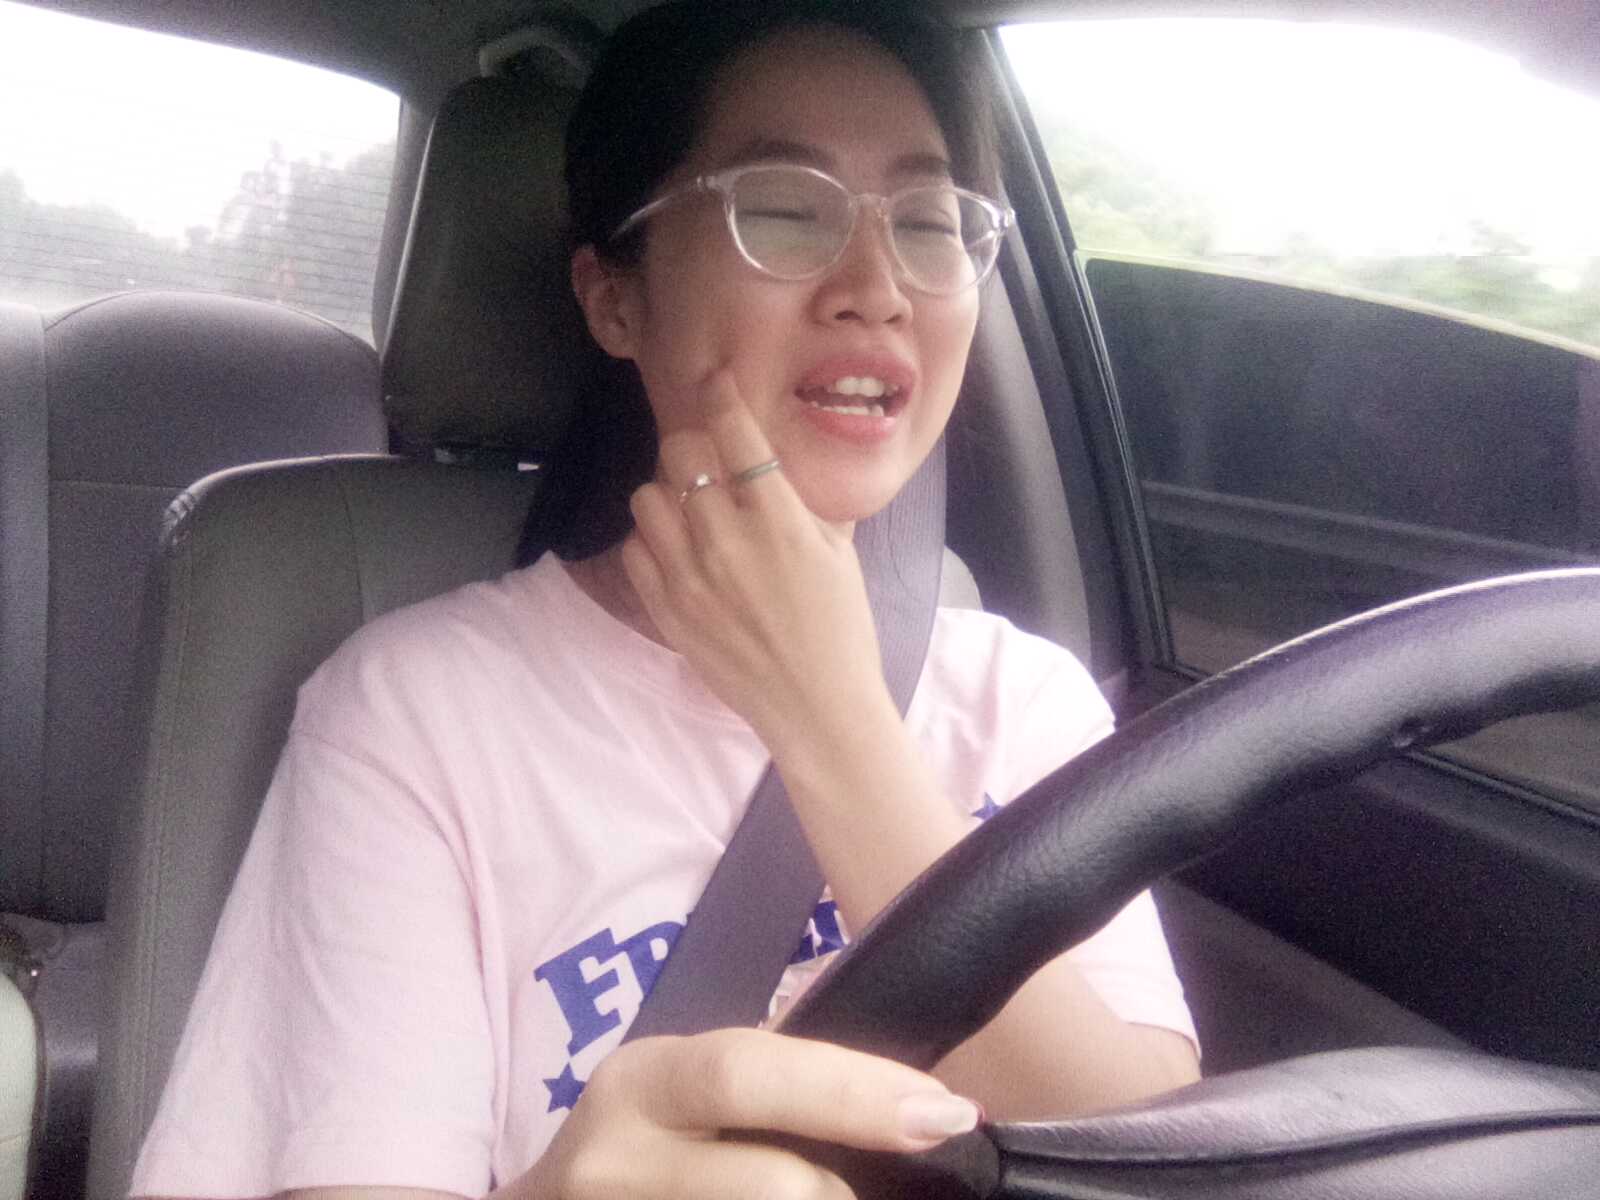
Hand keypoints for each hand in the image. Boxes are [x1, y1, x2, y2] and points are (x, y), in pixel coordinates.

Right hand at [524, 1028, 981, 1199]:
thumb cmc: (641, 1143)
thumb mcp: (681, 1090)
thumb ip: (769, 1074)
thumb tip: (902, 1074)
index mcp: (642, 1082)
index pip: (751, 1074)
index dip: (853, 1092)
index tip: (943, 1110)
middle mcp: (616, 1158)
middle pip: (769, 1185)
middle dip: (851, 1185)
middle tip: (926, 1152)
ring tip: (851, 1194)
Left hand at [620, 370, 894, 755]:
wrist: (816, 705)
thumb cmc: (840, 626)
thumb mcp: (837, 548)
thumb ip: (802, 497)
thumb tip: (776, 455)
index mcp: (778, 517)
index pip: (733, 429)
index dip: (720, 394)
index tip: (715, 381)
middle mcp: (727, 538)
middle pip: (680, 451)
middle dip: (694, 444)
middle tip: (708, 456)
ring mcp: (689, 575)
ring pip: (648, 496)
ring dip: (668, 492)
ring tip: (691, 508)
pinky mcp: (666, 608)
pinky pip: (635, 547)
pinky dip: (652, 540)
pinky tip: (679, 550)